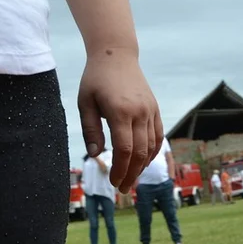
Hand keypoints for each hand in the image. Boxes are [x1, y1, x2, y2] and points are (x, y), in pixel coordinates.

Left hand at [78, 49, 162, 192]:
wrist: (117, 55)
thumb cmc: (95, 78)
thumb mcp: (85, 102)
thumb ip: (91, 129)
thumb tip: (95, 154)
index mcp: (120, 112)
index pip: (124, 150)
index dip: (120, 169)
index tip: (114, 182)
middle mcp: (140, 113)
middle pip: (140, 153)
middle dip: (131, 173)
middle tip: (123, 188)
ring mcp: (150, 111)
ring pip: (152, 146)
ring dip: (143, 166)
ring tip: (132, 178)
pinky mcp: (155, 109)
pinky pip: (158, 136)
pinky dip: (152, 152)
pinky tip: (143, 161)